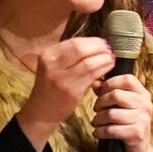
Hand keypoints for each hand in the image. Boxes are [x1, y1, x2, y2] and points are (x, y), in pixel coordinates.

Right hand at [17, 34, 116, 149]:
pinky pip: (92, 75)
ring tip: (110, 58)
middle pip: (81, 49)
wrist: (42, 111)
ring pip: (89, 62)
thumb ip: (69, 55)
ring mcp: (62, 78)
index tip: (102, 42)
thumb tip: (94, 43)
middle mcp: (53, 64)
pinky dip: (103, 68)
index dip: (92, 41)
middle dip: (99, 47)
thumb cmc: (51, 86)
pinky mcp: (72, 91)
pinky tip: (108, 67)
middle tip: (109, 49)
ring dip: (104, 58)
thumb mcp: (53, 66)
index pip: (74, 42)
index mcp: (48, 55)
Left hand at [93, 59, 152, 151]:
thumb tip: (95, 82)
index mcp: (143, 94)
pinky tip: (98, 133)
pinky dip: (100, 132)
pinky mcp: (137, 134)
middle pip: (116, 95)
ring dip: (98, 119)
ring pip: (111, 113)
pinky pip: (111, 129)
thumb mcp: (120, 106)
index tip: (101, 92)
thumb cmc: (127, 125)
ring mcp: (143, 120)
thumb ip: (108, 92)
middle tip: (97, 110)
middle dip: (100, 103)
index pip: (127, 79)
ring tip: (97, 123)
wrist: (138, 150)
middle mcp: (146, 105)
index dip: (110, 83)